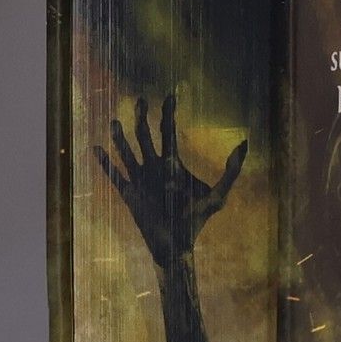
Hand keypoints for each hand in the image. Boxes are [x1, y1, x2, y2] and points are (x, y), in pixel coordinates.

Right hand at [94, 92, 245, 271]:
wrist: (177, 245)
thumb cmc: (197, 220)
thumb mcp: (219, 195)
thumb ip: (232, 171)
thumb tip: (245, 143)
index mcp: (172, 165)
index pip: (168, 133)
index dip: (168, 114)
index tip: (169, 96)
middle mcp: (154, 168)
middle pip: (145, 136)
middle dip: (143, 118)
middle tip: (140, 100)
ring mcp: (140, 180)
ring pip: (127, 152)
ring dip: (120, 138)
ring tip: (115, 122)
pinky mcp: (129, 195)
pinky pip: (114, 176)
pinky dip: (105, 163)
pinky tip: (96, 149)